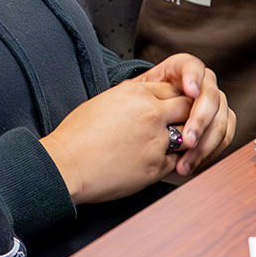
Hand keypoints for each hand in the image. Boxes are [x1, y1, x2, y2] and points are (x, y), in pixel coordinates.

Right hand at [39, 80, 192, 204]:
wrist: (67, 164)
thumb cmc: (77, 134)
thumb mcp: (105, 101)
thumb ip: (132, 97)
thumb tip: (144, 98)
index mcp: (138, 93)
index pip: (175, 89)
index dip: (174, 100)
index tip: (170, 108)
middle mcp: (151, 114)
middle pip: (188, 108)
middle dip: (186, 116)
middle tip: (177, 125)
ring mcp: (156, 141)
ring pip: (187, 136)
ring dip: (181, 140)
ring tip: (160, 145)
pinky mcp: (156, 167)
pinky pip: (175, 162)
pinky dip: (168, 162)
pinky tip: (149, 162)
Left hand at [137, 53, 238, 176]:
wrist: (143, 128)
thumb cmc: (138, 111)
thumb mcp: (135, 100)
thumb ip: (145, 97)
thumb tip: (150, 105)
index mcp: (179, 71)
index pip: (190, 66)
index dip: (193, 76)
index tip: (191, 91)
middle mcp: (201, 84)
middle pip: (210, 96)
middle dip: (200, 120)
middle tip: (188, 140)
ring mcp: (214, 103)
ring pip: (220, 119)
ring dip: (205, 143)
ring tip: (186, 162)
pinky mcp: (221, 121)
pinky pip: (225, 135)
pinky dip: (211, 152)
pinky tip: (194, 163)